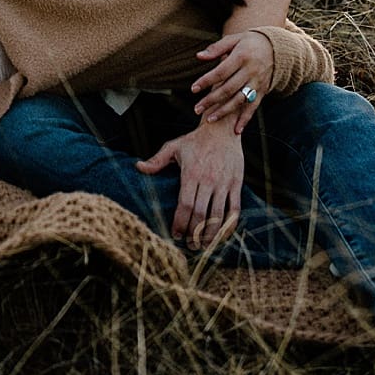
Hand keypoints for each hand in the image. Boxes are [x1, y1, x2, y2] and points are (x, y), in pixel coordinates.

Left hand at [137, 120, 245, 246]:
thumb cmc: (196, 140)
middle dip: (194, 233)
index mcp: (191, 173)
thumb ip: (157, 160)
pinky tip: (222, 235)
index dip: (180, 223)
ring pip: (218, 215)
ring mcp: (224, 183)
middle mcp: (208, 180)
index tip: (176, 234)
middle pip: (201, 214)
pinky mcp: (236, 183)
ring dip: (210, 234)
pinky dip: (229, 225)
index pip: (185, 205)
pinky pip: (234, 209)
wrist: (222, 129)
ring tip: (203, 245)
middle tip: (189, 244)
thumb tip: (138, 167)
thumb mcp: (174, 147)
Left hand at [192, 30, 276, 129]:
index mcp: (242, 56)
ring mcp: (257, 82)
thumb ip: (216, 48)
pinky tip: (236, 130)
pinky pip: (254, 107)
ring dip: (224, 112)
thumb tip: (199, 56)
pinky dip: (246, 119)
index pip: (221, 72)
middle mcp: (250, 71)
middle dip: (211, 100)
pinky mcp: (262, 91)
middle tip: (196, 109)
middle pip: (228, 89)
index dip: (206, 81)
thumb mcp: (234, 39)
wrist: (277, 48)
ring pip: (239, 100)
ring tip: (209, 120)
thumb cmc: (250, 42)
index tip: (193, 89)